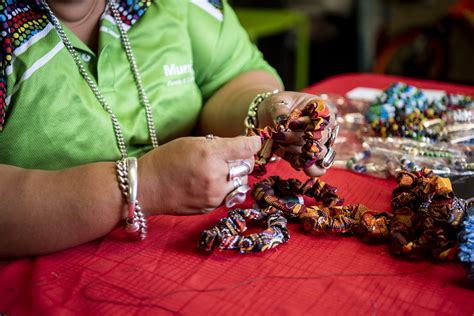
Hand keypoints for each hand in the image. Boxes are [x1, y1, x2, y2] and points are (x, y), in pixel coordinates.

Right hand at [138, 136, 260, 215]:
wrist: (146, 188)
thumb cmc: (165, 160)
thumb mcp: (191, 142)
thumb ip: (217, 144)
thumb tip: (240, 145)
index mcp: (210, 154)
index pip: (245, 148)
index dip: (254, 143)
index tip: (255, 141)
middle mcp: (216, 176)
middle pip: (247, 166)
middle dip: (243, 159)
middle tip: (233, 155)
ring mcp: (214, 195)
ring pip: (241, 183)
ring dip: (236, 175)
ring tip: (220, 170)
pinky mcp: (211, 207)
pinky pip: (229, 195)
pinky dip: (227, 188)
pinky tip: (212, 182)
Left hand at [257, 91, 336, 176]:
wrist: (270, 118)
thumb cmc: (277, 106)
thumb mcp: (276, 103)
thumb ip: (280, 111)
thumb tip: (283, 121)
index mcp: (321, 109)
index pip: (324, 119)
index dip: (308, 123)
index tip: (292, 123)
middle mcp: (325, 128)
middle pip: (320, 138)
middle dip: (297, 138)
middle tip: (279, 135)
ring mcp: (320, 144)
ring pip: (317, 154)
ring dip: (296, 151)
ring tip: (280, 143)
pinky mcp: (311, 158)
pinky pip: (318, 169)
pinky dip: (307, 168)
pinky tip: (294, 161)